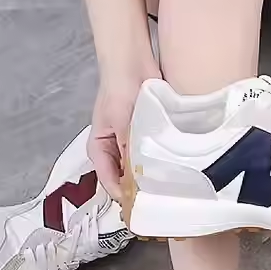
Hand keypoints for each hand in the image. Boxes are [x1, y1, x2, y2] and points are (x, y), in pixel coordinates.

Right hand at [88, 63, 161, 199]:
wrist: (133, 61)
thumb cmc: (119, 89)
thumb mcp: (122, 123)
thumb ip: (128, 151)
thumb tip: (137, 179)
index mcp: (99, 149)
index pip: (108, 182)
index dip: (123, 196)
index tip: (139, 208)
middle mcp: (114, 151)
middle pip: (123, 181)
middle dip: (138, 192)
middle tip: (156, 205)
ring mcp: (130, 146)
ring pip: (138, 172)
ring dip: (149, 180)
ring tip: (165, 193)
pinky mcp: (146, 139)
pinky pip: (151, 160)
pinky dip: (158, 168)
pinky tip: (171, 175)